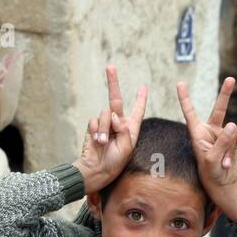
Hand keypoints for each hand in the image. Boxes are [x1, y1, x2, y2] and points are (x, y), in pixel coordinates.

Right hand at [74, 65, 146, 192]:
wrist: (96, 169)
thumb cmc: (115, 162)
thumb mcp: (126, 148)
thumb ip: (123, 130)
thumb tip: (114, 114)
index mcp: (130, 129)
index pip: (137, 111)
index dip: (140, 99)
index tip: (143, 87)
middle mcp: (117, 124)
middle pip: (115, 100)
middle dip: (113, 82)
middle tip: (110, 66)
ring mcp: (104, 124)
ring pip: (105, 114)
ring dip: (104, 128)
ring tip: (104, 143)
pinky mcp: (93, 126)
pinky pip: (94, 120)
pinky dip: (96, 130)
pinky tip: (97, 141)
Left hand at [177, 78, 236, 220]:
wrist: (222, 183)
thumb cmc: (211, 173)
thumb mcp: (212, 159)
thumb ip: (222, 142)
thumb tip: (233, 124)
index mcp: (198, 133)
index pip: (190, 113)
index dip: (185, 98)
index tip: (180, 83)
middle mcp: (210, 130)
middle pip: (219, 109)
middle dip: (225, 94)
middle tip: (231, 79)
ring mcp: (223, 135)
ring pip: (232, 132)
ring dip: (231, 148)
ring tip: (225, 163)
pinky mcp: (233, 141)